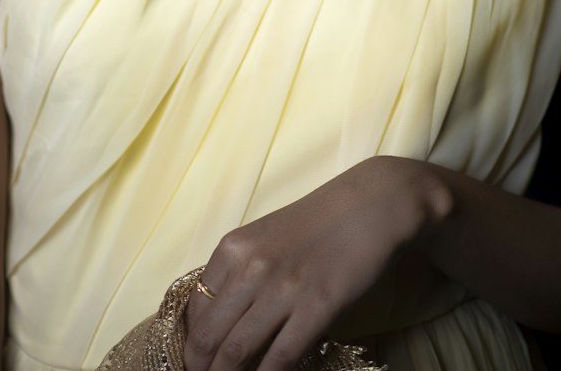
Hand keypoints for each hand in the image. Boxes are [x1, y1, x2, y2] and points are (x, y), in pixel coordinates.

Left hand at [182, 157, 437, 370]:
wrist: (368, 205)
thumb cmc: (316, 223)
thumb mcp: (265, 239)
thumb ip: (240, 275)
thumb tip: (219, 324)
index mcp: (233, 248)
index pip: (195, 309)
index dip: (192, 343)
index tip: (197, 361)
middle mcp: (251, 268)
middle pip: (209, 335)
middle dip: (201, 367)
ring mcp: (283, 289)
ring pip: (237, 351)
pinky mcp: (317, 307)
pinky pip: (282, 356)